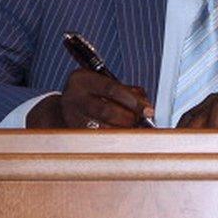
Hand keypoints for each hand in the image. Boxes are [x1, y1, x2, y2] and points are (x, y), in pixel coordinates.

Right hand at [27, 69, 153, 127]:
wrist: (69, 106)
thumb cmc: (96, 92)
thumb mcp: (109, 83)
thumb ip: (130, 92)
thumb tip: (147, 108)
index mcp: (82, 79)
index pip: (112, 89)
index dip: (133, 101)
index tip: (149, 111)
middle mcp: (72, 97)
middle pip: (106, 111)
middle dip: (129, 117)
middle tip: (141, 120)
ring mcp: (70, 117)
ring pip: (102, 128)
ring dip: (123, 129)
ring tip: (132, 127)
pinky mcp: (73, 133)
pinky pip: (99, 138)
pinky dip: (115, 137)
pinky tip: (122, 134)